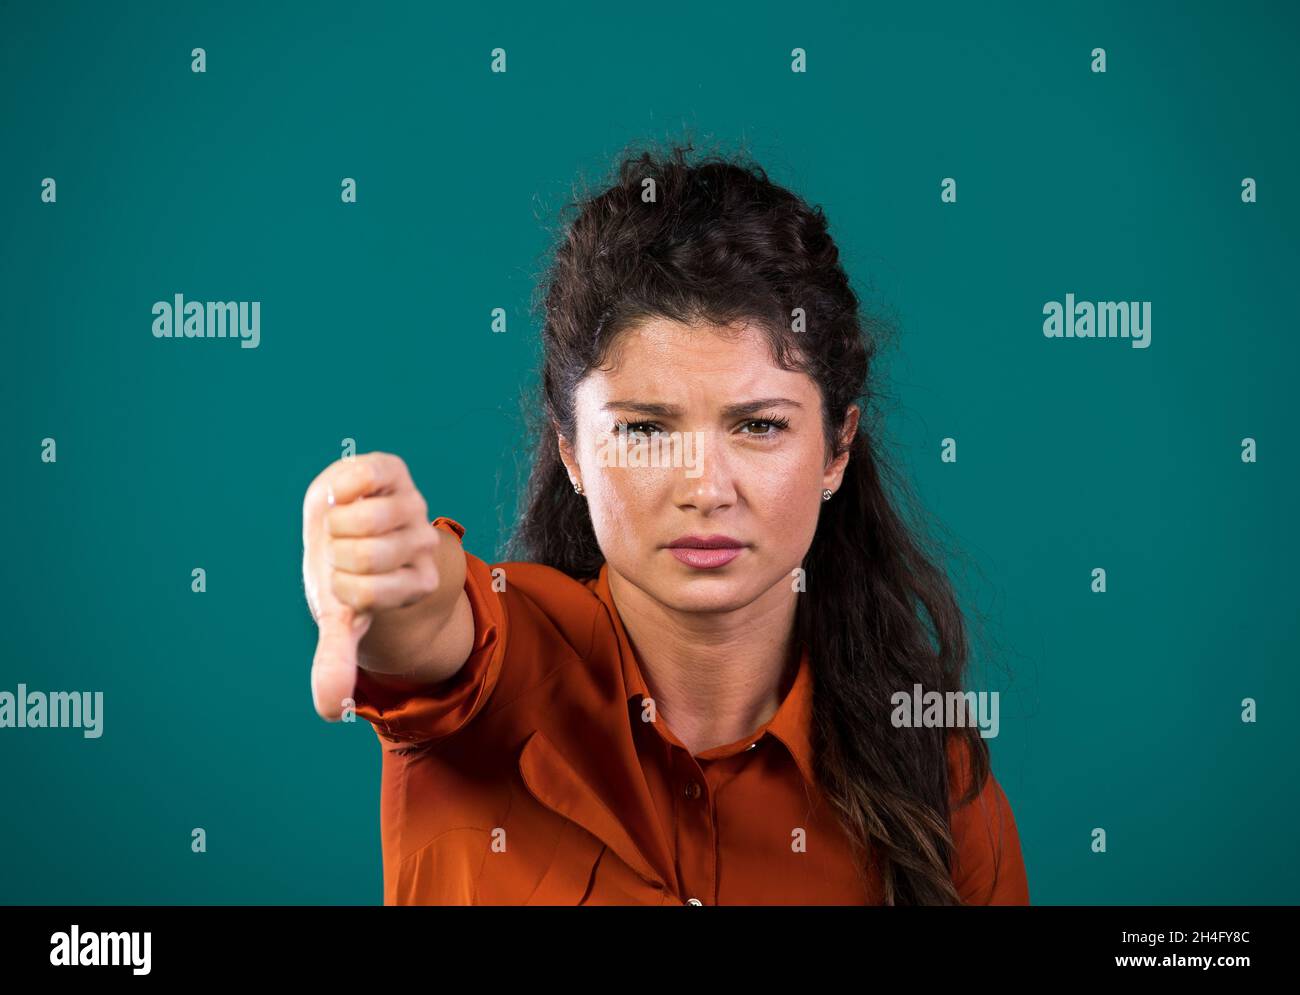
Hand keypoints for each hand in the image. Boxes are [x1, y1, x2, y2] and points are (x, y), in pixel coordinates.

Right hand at [302, 452, 441, 719]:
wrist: (342, 522)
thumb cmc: (342, 575)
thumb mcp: (340, 616)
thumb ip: (337, 658)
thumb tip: (330, 711)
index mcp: (417, 584)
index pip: (367, 595)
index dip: (341, 588)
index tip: (346, 584)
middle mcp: (423, 545)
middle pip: (366, 555)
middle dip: (337, 555)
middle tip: (343, 551)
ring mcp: (412, 506)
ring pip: (366, 519)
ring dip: (337, 524)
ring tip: (344, 525)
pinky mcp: (393, 471)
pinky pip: (367, 474)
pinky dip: (344, 486)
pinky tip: (342, 495)